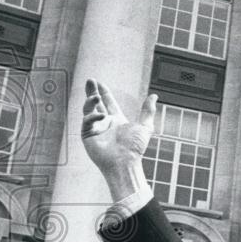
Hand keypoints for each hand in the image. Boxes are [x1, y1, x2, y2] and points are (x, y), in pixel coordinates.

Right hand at [81, 79, 156, 197]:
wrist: (125, 161)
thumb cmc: (135, 147)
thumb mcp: (145, 126)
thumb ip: (148, 110)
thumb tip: (154, 96)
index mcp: (117, 120)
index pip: (108, 102)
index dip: (103, 92)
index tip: (99, 83)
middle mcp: (105, 123)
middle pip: (95, 103)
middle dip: (92, 91)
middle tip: (90, 80)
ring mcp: (95, 129)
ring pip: (88, 110)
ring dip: (90, 101)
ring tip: (95, 96)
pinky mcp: (88, 135)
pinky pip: (86, 121)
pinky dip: (92, 116)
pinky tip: (101, 115)